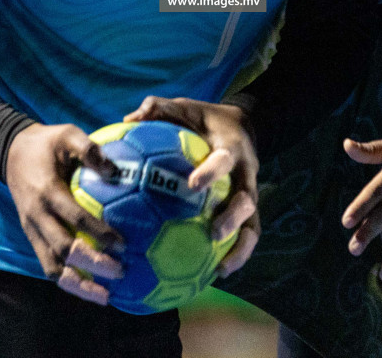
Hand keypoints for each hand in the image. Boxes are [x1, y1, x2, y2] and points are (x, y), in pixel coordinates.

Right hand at [5, 123, 124, 304]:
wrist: (10, 152)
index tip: (123, 244)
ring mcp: (32, 229)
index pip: (74, 218)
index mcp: (48, 192)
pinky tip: (89, 288)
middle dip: (91, 265)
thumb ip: (89, 149)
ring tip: (104, 297)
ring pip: (52, 266)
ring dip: (77, 284)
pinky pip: (47, 264)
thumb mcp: (67, 134)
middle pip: (63, 249)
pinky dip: (67, 280)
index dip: (98, 233)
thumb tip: (116, 170)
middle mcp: (37, 216)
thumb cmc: (47, 143)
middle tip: (120, 272)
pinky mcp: (31, 236)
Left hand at [122, 96, 259, 276]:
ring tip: (220, 269)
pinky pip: (245, 237)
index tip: (193, 184)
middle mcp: (246, 175)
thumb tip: (129, 117)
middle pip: (247, 200)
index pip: (225, 161)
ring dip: (240, 248)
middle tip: (213, 234)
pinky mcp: (248, 212)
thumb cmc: (203, 119)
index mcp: (231, 149)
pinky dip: (236, 256)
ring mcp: (249, 196)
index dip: (212, 172)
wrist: (240, 127)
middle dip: (233, 218)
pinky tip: (215, 273)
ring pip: (252, 225)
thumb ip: (159, 109)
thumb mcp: (185, 107)